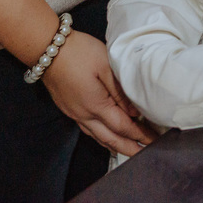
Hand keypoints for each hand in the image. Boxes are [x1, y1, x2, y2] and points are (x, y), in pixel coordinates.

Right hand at [43, 31, 158, 155]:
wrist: (47, 48)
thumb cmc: (79, 52)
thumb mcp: (105, 66)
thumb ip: (120, 91)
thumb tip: (135, 112)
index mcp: (96, 105)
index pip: (123, 127)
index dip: (140, 135)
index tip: (154, 141)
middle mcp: (84, 115)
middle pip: (110, 139)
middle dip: (129, 149)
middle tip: (146, 155)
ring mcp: (74, 114)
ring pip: (98, 138)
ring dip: (115, 146)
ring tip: (130, 151)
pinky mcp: (68, 109)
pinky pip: (88, 131)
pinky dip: (101, 138)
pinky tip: (107, 138)